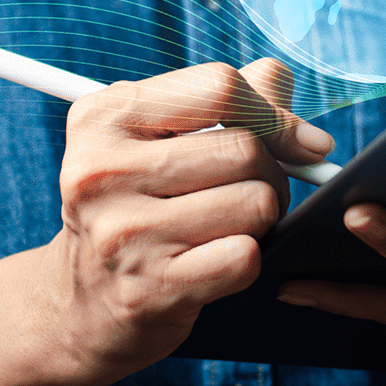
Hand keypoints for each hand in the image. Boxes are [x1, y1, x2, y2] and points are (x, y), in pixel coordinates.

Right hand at [41, 58, 333, 381]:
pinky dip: (247, 258)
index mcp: (102, 116)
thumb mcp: (160, 136)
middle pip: (245, 148)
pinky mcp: (149, 288)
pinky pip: (245, 256)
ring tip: (229, 223)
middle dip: (271, 172)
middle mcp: (101, 170)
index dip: (273, 111)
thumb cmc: (138, 202)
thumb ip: (229, 100)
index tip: (299, 141)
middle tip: (251, 190)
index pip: (219, 86)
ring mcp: (122, 232)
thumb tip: (295, 109)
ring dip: (261, 217)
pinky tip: (216, 260)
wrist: (85, 298)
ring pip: (255, 202)